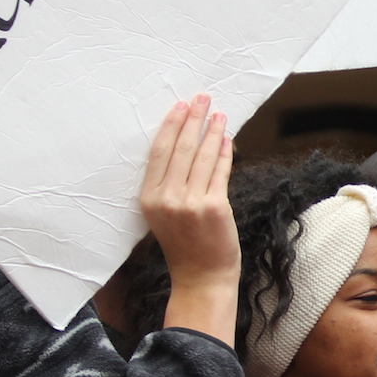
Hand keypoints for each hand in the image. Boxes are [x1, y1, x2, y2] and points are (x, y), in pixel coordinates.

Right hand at [142, 95, 237, 344]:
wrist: (202, 278)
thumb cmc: (186, 246)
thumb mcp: (166, 215)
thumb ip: (171, 186)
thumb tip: (188, 148)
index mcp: (148, 198)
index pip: (159, 152)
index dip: (170, 125)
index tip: (180, 106)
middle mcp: (166, 198)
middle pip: (179, 148)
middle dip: (192, 119)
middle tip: (202, 98)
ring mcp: (189, 203)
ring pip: (200, 156)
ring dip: (211, 131)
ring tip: (219, 114)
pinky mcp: (213, 207)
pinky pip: (219, 172)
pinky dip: (224, 153)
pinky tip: (228, 139)